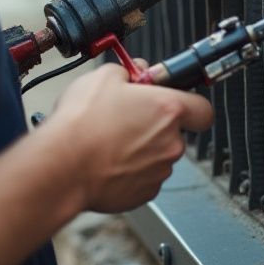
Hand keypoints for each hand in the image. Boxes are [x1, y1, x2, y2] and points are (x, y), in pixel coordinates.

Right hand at [40, 63, 213, 212]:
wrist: (61, 167)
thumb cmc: (81, 124)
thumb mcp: (103, 76)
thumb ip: (128, 71)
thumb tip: (134, 73)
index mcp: (168, 109)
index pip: (203, 109)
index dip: (191, 104)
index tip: (176, 102)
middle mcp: (170, 142)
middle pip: (175, 132)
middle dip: (155, 125)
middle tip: (127, 117)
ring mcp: (159, 170)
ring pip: (158, 155)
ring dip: (141, 148)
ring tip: (109, 141)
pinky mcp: (143, 193)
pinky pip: (144, 177)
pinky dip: (130, 171)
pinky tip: (107, 161)